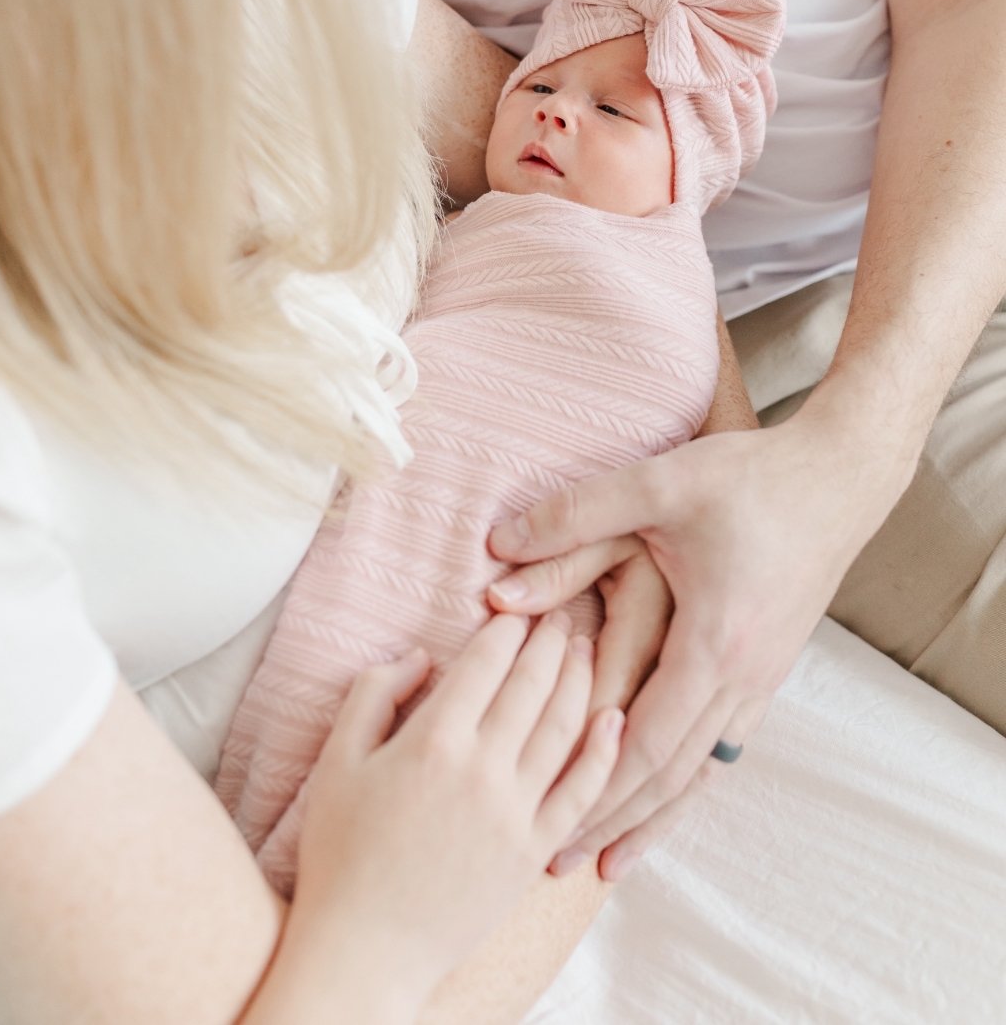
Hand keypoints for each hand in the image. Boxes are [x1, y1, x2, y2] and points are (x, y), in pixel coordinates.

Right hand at [283, 613, 623, 1013]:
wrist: (366, 950)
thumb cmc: (341, 853)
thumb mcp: (337, 760)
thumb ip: (374, 693)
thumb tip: (420, 657)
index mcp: (433, 742)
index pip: (485, 664)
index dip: (505, 630)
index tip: (514, 612)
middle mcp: (483, 770)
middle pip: (531, 686)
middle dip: (548, 642)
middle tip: (560, 615)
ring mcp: (516, 813)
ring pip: (563, 728)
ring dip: (579, 680)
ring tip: (584, 648)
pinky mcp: (535, 851)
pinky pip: (582, 792)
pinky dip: (603, 752)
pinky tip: (614, 719)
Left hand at [487, 401, 911, 880]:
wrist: (840, 475)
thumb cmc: (752, 478)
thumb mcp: (657, 486)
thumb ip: (573, 517)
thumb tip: (495, 550)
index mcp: (712, 642)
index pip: (646, 743)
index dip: (594, 791)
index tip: (549, 828)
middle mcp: (743, 675)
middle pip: (671, 774)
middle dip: (613, 821)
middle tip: (560, 861)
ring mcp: (763, 676)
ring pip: (703, 768)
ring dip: (655, 814)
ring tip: (613, 858)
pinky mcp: (771, 664)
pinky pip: (725, 742)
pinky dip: (690, 778)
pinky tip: (672, 792)